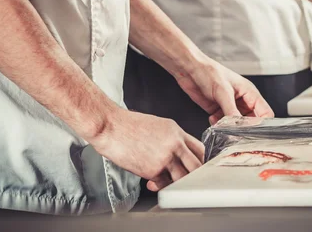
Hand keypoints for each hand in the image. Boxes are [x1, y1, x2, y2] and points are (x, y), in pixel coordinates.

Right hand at [90, 109, 204, 191]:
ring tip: (169, 183)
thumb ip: (171, 138)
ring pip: (183, 177)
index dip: (202, 160)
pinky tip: (152, 183)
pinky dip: (159, 186)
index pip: (200, 149)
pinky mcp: (153, 169)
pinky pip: (163, 184)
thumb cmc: (127, 125)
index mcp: (176, 131)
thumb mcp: (157, 125)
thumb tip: (178, 153)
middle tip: (190, 181)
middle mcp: (174, 143)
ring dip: (178, 183)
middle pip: (197, 165)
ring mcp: (165, 157)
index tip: (199, 168)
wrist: (109, 126)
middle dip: (196, 175)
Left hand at [175, 56, 274, 124]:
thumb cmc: (208, 72)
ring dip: (230, 128)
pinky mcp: (218, 110)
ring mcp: (230, 106)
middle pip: (252, 121)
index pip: (265, 113)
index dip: (262, 124)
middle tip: (237, 133)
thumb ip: (232, 111)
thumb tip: (239, 127)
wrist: (189, 69)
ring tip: (222, 126)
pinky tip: (212, 119)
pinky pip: (223, 124)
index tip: (254, 132)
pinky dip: (218, 125)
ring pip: (237, 124)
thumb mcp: (223, 92)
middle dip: (244, 128)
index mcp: (249, 92)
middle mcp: (242, 100)